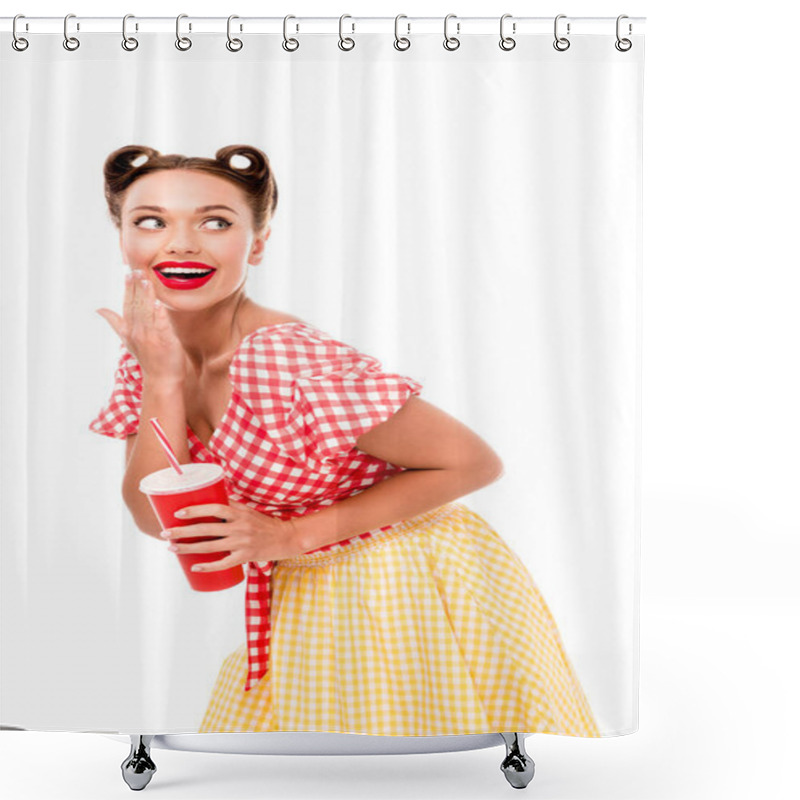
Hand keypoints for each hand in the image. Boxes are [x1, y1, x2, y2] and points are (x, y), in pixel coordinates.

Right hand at [96, 269, 185, 384]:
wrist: (161, 379)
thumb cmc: (147, 358)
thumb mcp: (126, 340)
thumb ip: (116, 323)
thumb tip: (100, 309)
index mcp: (129, 330)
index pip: (127, 304)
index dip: (127, 288)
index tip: (127, 272)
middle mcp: (137, 333)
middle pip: (135, 305)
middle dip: (135, 287)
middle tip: (135, 269)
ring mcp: (150, 338)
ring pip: (146, 313)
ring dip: (145, 296)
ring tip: (145, 280)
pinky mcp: (164, 343)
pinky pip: (161, 326)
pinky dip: (158, 315)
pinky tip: (158, 303)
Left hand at [160, 500, 303, 570]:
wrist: (286, 538)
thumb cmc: (264, 523)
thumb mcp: (249, 511)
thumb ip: (231, 506)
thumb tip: (210, 497)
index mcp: (240, 513)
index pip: (214, 508)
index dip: (195, 510)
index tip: (178, 512)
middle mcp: (240, 527)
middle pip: (207, 529)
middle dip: (183, 531)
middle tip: (166, 533)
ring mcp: (242, 543)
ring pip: (210, 547)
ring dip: (189, 548)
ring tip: (172, 548)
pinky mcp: (245, 557)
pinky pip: (223, 563)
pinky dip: (208, 565)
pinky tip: (195, 566)